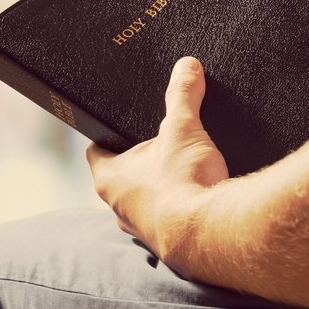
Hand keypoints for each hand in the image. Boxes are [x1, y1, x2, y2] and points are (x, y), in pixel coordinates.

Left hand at [87, 57, 228, 257]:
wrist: (212, 234)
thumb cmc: (184, 183)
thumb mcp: (183, 128)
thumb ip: (182, 95)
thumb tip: (186, 65)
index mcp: (110, 178)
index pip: (97, 151)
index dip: (108, 136)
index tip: (120, 126)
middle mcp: (119, 208)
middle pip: (123, 177)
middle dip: (142, 162)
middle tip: (162, 144)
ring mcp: (143, 229)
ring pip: (145, 202)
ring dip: (161, 189)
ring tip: (185, 170)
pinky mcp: (169, 243)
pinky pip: (170, 220)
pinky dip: (181, 208)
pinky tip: (200, 196)